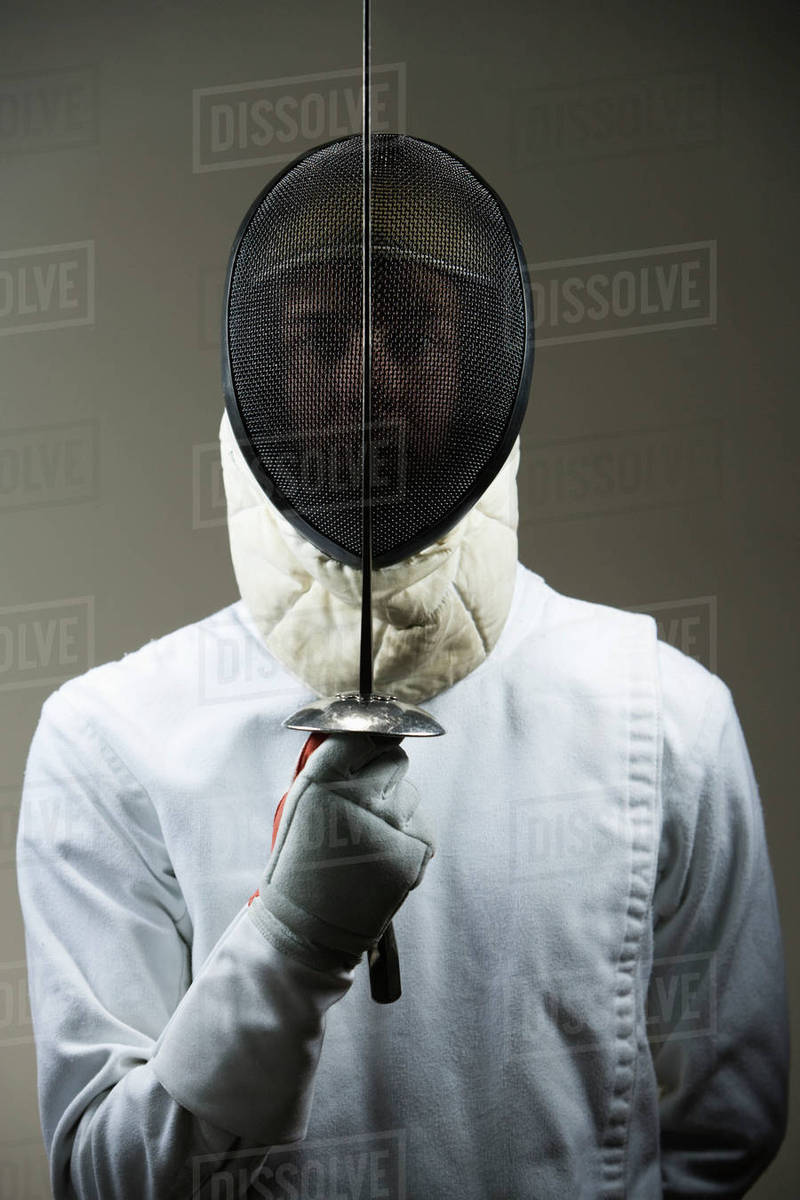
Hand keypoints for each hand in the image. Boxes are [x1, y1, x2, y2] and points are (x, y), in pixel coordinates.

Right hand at [248, 733, 434, 971]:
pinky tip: (381, 857)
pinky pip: (422, 825)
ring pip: (411, 793)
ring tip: (366, 840)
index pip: (364, 733)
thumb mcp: (298, 804)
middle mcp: (359, 797)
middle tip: (362, 806)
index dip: (371, 738)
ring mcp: (391, 824)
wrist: (309, 928)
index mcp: (323, 780)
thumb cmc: (302, 861)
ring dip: (396, 809)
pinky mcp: (415, 850)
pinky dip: (407, 838)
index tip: (371, 747)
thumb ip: (331, 765)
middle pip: (396, 758)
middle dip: (383, 776)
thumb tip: (367, 734)